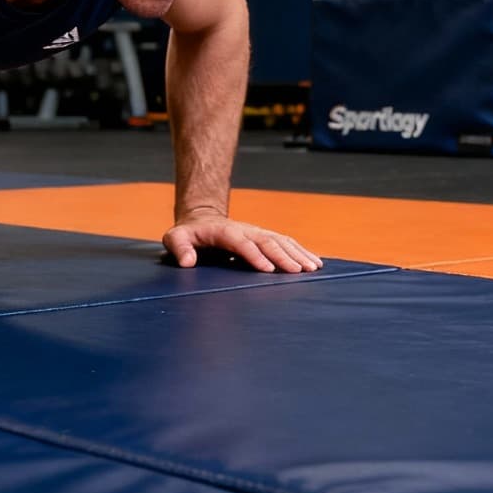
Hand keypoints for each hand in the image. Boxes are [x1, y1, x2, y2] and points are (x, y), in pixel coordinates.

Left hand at [162, 209, 321, 273]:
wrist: (202, 220)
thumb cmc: (188, 234)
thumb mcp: (175, 238)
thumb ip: (180, 248)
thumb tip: (187, 262)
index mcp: (224, 231)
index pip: (241, 243)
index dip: (254, 255)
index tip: (267, 270)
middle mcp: (245, 230)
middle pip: (267, 241)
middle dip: (283, 256)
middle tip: (299, 271)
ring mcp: (257, 233)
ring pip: (281, 241)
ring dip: (298, 253)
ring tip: (313, 267)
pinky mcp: (265, 237)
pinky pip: (286, 243)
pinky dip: (301, 251)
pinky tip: (316, 262)